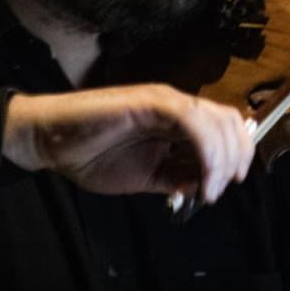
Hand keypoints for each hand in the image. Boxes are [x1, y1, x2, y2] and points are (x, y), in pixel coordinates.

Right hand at [2, 84, 254, 203]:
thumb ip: (175, 177)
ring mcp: (165, 99)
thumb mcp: (145, 176)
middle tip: (218, 190)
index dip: (238, 153)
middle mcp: (177, 105)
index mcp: (177, 119)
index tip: (231, 183)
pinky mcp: (150, 101)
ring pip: (216, 121)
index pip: (225, 126)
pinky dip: (205, 152)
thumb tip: (204, 185)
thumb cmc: (91, 154)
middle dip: (235, 159)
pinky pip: (192, 121)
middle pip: (229, 122)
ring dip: (222, 160)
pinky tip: (199, 177)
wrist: (50, 140)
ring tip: (208, 189)